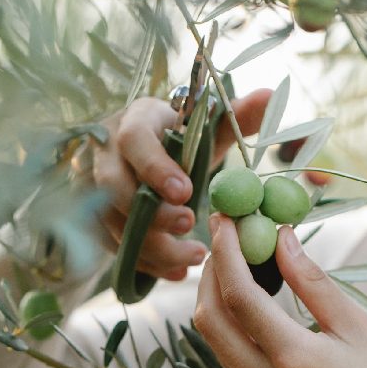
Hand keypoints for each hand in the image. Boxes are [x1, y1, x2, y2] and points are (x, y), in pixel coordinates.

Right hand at [84, 90, 270, 280]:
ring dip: (151, 246)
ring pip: (111, 222)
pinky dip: (146, 263)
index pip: (133, 140)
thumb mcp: (208, 126)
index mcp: (135, 121)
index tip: (186, 192)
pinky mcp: (98, 218)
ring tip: (194, 257)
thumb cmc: (182, 138)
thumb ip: (238, 115)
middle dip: (150, 213)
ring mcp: (95, 188)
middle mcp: (107, 153)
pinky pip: (113, 246)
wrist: (152, 152)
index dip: (155, 168)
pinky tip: (176, 272)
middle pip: (113, 187)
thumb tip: (271, 95)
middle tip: (189, 225)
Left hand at [194, 214, 366, 367]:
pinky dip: (228, 318)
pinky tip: (247, 294)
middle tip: (226, 234)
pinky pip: (228, 352)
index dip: (226, 252)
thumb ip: (314, 284)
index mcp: (293, 360)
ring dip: (215, 293)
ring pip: (213, 337)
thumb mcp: (360, 331)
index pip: (239, 297)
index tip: (226, 218)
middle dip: (210, 271)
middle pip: (209, 317)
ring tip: (236, 256)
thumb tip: (283, 240)